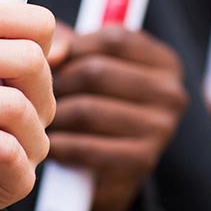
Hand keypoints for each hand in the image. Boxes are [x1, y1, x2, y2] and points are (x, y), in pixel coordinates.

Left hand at [47, 23, 186, 210]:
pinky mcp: (143, 163)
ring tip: (42, 117)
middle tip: (39, 93)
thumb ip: (67, 43)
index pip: (113, 39)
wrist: (104, 170)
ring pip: (87, 110)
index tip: (52, 60)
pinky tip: (52, 144)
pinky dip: (61, 146)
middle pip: (96, 72)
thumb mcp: (85, 62)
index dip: (73, 47)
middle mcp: (171, 93)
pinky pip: (86, 147)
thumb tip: (53, 51)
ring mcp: (161, 129)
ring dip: (56, 116)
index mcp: (163, 61)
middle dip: (59, 82)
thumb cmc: (91, 100)